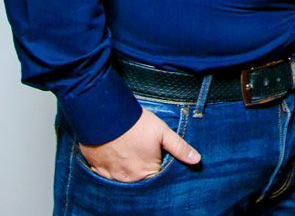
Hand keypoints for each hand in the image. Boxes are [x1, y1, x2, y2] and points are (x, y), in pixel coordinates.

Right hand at [77, 108, 199, 182]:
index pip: (157, 177)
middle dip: (143, 168)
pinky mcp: (97, 169)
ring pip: (123, 177)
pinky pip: (106, 174)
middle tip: (142, 150)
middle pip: (140, 179)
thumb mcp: (163, 132)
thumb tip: (197, 159)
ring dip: (127, 168)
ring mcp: (112, 175)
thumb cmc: (136, 123)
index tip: (157, 155)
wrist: (106, 115)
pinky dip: (112, 166)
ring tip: (129, 150)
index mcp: (146, 172)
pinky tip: (115, 153)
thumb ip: (179, 148)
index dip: (159, 165)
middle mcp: (128, 178)